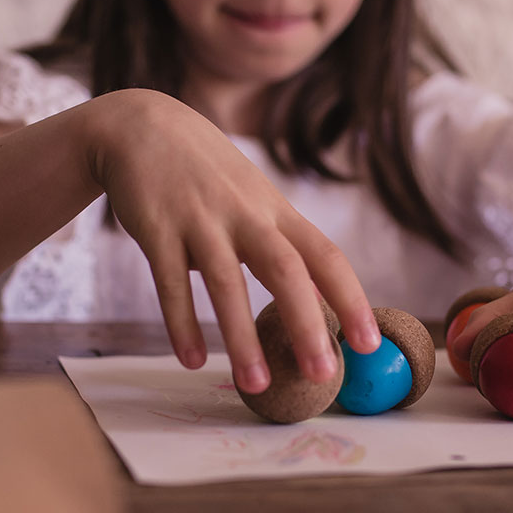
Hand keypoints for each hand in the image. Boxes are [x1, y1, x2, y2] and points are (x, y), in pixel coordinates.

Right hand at [86, 89, 380, 390]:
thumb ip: (282, 243)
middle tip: (323, 376)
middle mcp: (244, 214)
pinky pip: (171, 283)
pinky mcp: (157, 228)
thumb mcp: (254, 197)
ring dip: (241, 338)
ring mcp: (200, 219)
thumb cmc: (209, 173)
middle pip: (286, 271)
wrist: (142, 127)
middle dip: (307, 325)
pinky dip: (181, 323)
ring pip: (227, 283)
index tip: (370, 344)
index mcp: (275, 211)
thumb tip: (318, 299)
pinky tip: (191, 359)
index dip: (352, 300)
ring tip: (256, 385)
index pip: (326, 256)